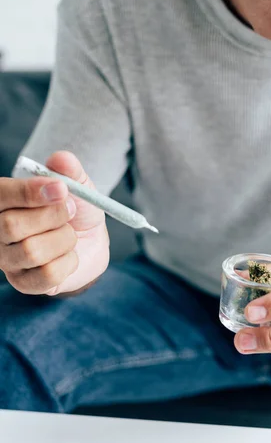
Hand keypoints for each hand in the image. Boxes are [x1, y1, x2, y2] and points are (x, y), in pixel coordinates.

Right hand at [0, 151, 109, 295]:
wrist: (91, 241)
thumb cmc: (74, 210)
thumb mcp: (76, 186)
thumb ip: (69, 171)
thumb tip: (61, 159)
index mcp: (2, 200)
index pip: (1, 195)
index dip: (29, 192)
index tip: (61, 188)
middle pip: (11, 226)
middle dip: (51, 217)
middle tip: (70, 210)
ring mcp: (7, 259)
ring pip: (31, 252)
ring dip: (63, 240)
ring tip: (69, 234)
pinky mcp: (24, 283)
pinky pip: (47, 275)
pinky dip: (68, 262)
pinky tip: (68, 255)